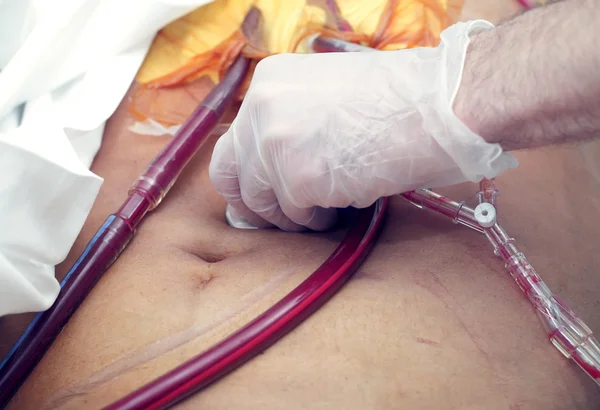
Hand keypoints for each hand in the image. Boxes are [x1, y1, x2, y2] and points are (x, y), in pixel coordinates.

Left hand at [209, 20, 517, 231]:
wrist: (441, 103)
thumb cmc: (399, 101)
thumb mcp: (326, 96)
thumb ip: (292, 122)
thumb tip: (273, 166)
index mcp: (268, 83)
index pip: (232, 143)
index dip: (245, 178)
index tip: (261, 198)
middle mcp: (261, 108)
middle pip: (231, 176)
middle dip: (256, 203)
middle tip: (282, 217)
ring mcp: (276, 143)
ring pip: (263, 202)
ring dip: (292, 215)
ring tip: (324, 211)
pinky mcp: (299, 177)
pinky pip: (297, 215)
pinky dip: (316, 221)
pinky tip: (340, 210)